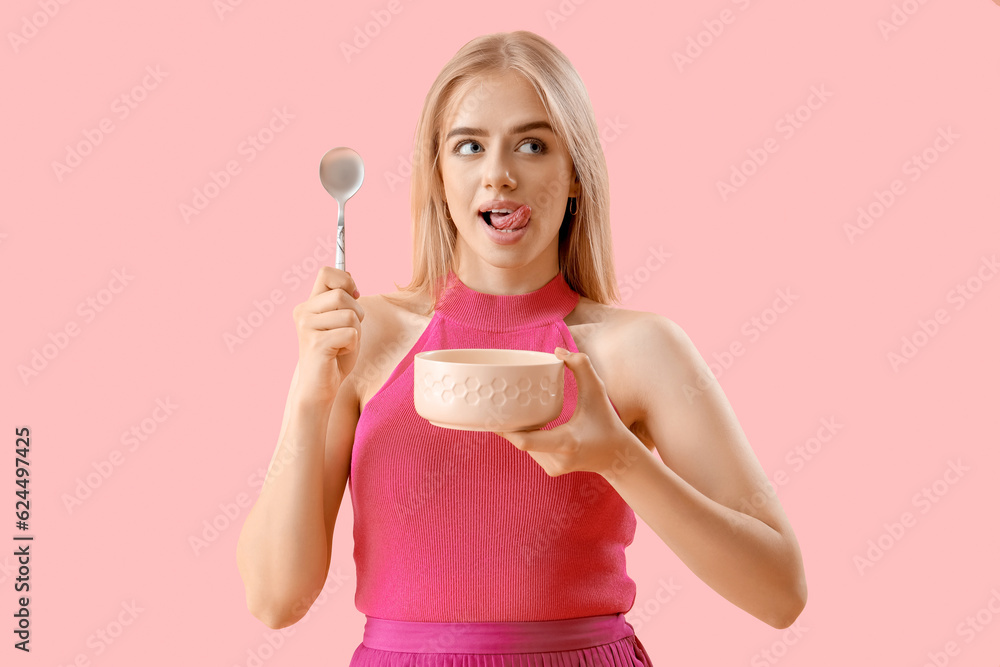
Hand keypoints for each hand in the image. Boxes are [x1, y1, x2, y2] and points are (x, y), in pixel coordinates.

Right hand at [292, 267, 364, 402]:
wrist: (319, 387)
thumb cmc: (333, 354)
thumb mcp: (339, 322)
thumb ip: (341, 301)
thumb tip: (349, 276)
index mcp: (309, 304)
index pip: (326, 273)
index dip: (345, 280)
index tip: (353, 296)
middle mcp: (304, 312)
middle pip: (342, 295)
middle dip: (356, 312)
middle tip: (349, 330)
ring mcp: (307, 327)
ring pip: (349, 315)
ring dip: (356, 330)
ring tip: (343, 343)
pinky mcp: (316, 343)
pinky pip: (351, 333)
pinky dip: (353, 344)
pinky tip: (340, 353)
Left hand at [493, 347, 634, 476]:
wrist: (616, 456)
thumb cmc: (606, 421)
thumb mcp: (597, 391)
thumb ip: (581, 366)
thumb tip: (557, 351)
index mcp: (566, 442)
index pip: (526, 441)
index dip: (505, 429)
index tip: (493, 413)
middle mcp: (557, 459)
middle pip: (520, 441)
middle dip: (506, 424)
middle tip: (492, 403)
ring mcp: (553, 468)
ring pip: (523, 446)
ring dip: (515, 430)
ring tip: (503, 411)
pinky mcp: (551, 470)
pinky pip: (530, 451)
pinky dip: (525, 436)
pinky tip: (521, 423)